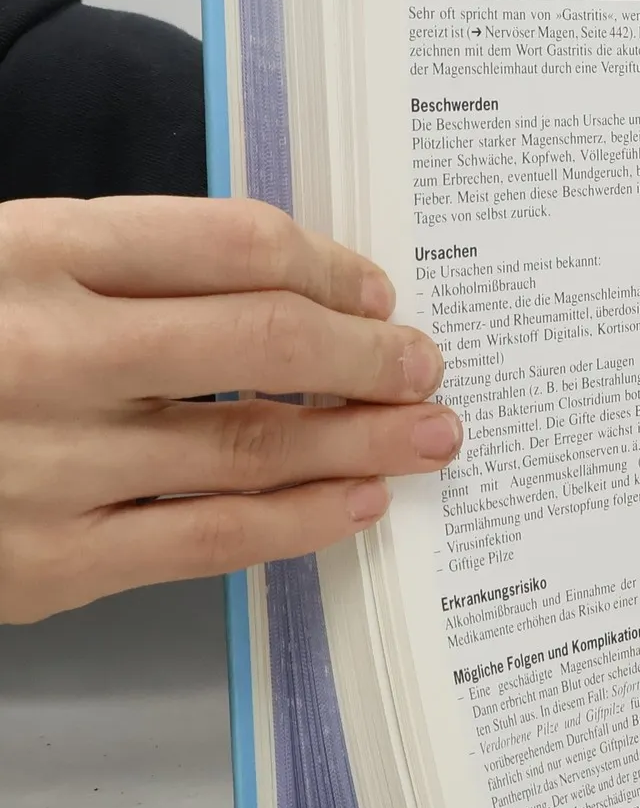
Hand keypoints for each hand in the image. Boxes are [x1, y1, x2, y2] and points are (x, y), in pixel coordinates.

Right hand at [0, 196, 460, 621]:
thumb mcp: (7, 264)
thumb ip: (130, 266)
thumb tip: (293, 286)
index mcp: (33, 253)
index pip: (232, 244)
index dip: (330, 265)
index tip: (375, 290)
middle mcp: (47, 352)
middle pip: (265, 341)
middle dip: (373, 356)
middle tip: (427, 364)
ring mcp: (48, 465)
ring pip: (255, 446)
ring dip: (364, 441)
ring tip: (428, 435)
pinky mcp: (47, 563)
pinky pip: (211, 540)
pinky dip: (302, 521)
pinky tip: (357, 503)